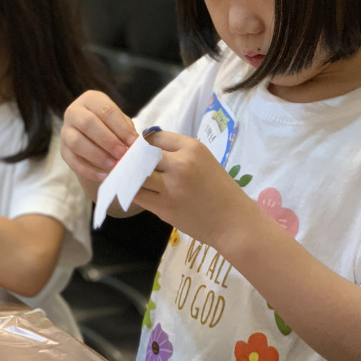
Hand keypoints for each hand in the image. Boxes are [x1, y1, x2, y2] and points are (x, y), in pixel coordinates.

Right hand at [60, 90, 137, 182]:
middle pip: (88, 123)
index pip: (106, 110)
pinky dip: (89, 170)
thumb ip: (128, 132)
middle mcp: (74, 111)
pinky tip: (104, 175)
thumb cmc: (111, 128)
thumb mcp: (121, 124)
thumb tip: (138, 145)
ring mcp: (65, 131)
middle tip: (123, 154)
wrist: (94, 139)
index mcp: (91, 100)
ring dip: (98, 155)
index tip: (134, 142)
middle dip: (108, 140)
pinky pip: (73, 161)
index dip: (121, 127)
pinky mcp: (63, 150)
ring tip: (114, 165)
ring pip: (77, 142)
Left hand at [135, 130, 256, 245]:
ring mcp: (170, 187)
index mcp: (192, 148)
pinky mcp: (164, 208)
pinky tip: (132, 190)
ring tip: (127, 176)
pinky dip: (132, 191)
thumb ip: (177, 152)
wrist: (233, 222)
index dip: (144, 145)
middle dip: (132, 159)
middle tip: (126, 163)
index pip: (154, 138)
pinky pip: (138, 195)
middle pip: (142, 155)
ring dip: (129, 176)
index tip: (140, 150)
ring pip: (136, 176)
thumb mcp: (203, 160)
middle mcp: (180, 164)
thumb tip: (146, 148)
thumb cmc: (219, 189)